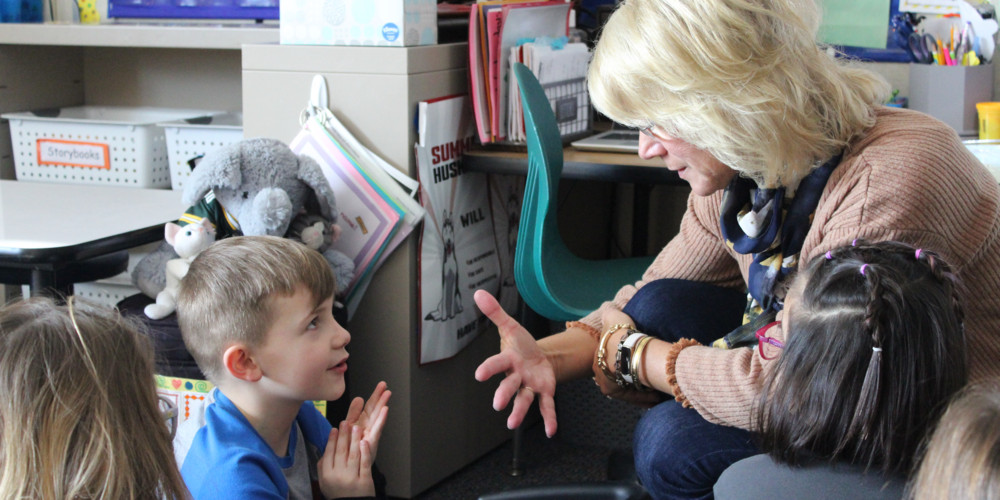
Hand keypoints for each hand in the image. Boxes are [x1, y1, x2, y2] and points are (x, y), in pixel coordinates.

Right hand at [318, 421, 374, 498]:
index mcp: (327, 475)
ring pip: (353, 455)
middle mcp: (338, 476)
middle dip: (343, 436)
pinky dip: (365, 452)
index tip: (334, 429)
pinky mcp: (364, 481)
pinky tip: (365, 442)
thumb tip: (325, 447)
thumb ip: (323, 466)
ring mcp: (352, 478)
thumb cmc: (338, 493)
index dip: (331, 440)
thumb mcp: (325, 482)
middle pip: (341, 452)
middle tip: (345, 423)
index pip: (329, 454)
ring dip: (354, 440)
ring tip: (356, 428)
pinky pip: (364, 463)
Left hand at [342, 381, 389, 461]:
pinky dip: (380, 420)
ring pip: (377, 417)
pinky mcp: (370, 443)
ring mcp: (371, 435)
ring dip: (382, 406)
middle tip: (385, 387)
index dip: (375, 395)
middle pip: (375, 410)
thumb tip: (359, 398)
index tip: (382, 384)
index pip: (370, 406)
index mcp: (363, 422)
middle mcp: (369, 427)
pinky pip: (376, 430)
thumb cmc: (351, 448)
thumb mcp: (350, 426)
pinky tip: (384, 411)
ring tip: (387, 394)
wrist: (350, 468)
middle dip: (380, 398)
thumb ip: (354, 413)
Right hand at [473, 290, 557, 436]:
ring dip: (518, 411)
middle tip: (497, 404)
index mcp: (508, 360)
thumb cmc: (521, 344)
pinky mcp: (543, 392)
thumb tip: (478, 293)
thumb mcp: (510, 326)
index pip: (496, 364)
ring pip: (523, 399)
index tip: (480, 374)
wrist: (538, 357)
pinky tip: (550, 431)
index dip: (489, 368)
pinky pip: (546, 407)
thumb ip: (495, 312)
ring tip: (512, 423)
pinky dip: (549, 419)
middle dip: (503, 394)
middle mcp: (516, 376)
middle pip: (509, 385)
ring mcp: (529, 386)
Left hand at [591, 309, 664, 407]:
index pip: (611, 365)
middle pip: (618, 379)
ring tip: (656, 389)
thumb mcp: (614, 317)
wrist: (623, 343)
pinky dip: (644, 397)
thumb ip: (611, 312)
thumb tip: (609, 307)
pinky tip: (656, 396)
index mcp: (598, 357)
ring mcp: (605, 383)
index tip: (638, 367)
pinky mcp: (615, 391)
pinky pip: (633, 397)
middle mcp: (599, 372)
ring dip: (641, 390)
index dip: (626, 366)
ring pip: (626, 389)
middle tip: (648, 381)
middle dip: (632, 380)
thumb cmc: (619, 331)